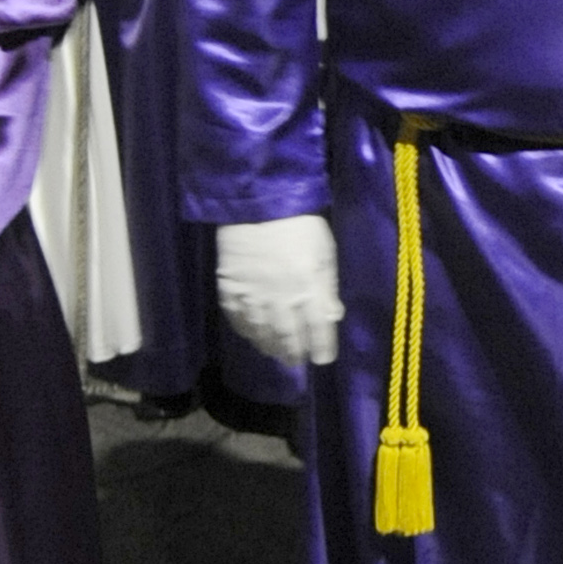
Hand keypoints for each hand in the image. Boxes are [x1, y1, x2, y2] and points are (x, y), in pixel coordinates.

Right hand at [216, 215, 343, 364]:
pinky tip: (252, 335)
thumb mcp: (325, 254)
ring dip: (270, 347)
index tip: (323, 359)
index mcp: (309, 287)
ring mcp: (252, 295)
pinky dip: (246, 331)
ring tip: (276, 353)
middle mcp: (280, 298)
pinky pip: (237, 318)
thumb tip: (332, 317)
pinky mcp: (229, 288)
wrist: (257, 203)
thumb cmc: (301, 226)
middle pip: (288, 337)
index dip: (322, 349)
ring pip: (261, 333)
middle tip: (297, 360)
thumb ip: (328, 288)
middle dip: (294, 353)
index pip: (318, 330)